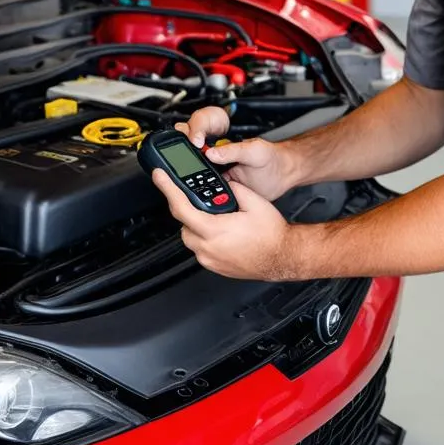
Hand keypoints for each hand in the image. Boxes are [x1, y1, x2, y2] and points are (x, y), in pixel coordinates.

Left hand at [152, 169, 304, 280]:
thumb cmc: (272, 235)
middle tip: (199, 200)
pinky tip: (220, 232)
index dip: (167, 189)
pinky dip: (204, 239)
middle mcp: (209, 248)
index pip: (181, 208)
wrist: (284, 257)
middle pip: (183, 224)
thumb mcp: (254, 202)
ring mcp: (211, 260)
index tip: (159, 177)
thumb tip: (223, 183)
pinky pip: (200, 250)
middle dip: (188, 210)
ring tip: (215, 218)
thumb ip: (234, 188)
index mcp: (215, 229)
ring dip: (196, 225)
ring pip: (190, 238)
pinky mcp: (215, 267)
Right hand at [174, 108, 298, 201]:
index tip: (193, 145)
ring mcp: (217, 174)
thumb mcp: (254, 150)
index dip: (190, 138)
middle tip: (188, 168)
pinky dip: (205, 196)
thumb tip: (212, 153)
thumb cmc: (272, 158)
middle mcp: (215, 158)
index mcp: (220, 144)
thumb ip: (234, 151)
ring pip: (196, 178)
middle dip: (186, 163)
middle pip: (191, 158)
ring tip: (195, 185)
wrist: (282, 177)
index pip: (196, 136)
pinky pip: (208, 193)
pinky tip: (207, 198)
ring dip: (194, 182)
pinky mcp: (222, 190)